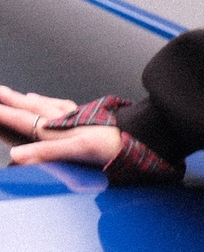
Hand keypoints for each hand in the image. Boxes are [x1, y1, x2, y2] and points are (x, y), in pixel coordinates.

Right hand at [0, 87, 122, 171]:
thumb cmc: (113, 145)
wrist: (141, 137)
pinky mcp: (89, 117)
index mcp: (58, 128)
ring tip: (18, 95)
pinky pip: (64, 106)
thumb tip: (17, 156)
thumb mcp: (78, 150)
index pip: (23, 120)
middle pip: (32, 107)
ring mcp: (77, 116)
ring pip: (47, 104)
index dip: (4, 115)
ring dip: (30, 100)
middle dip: (12, 100)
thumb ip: (46, 152)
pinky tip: (55, 104)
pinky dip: (53, 103)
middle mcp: (64, 119)